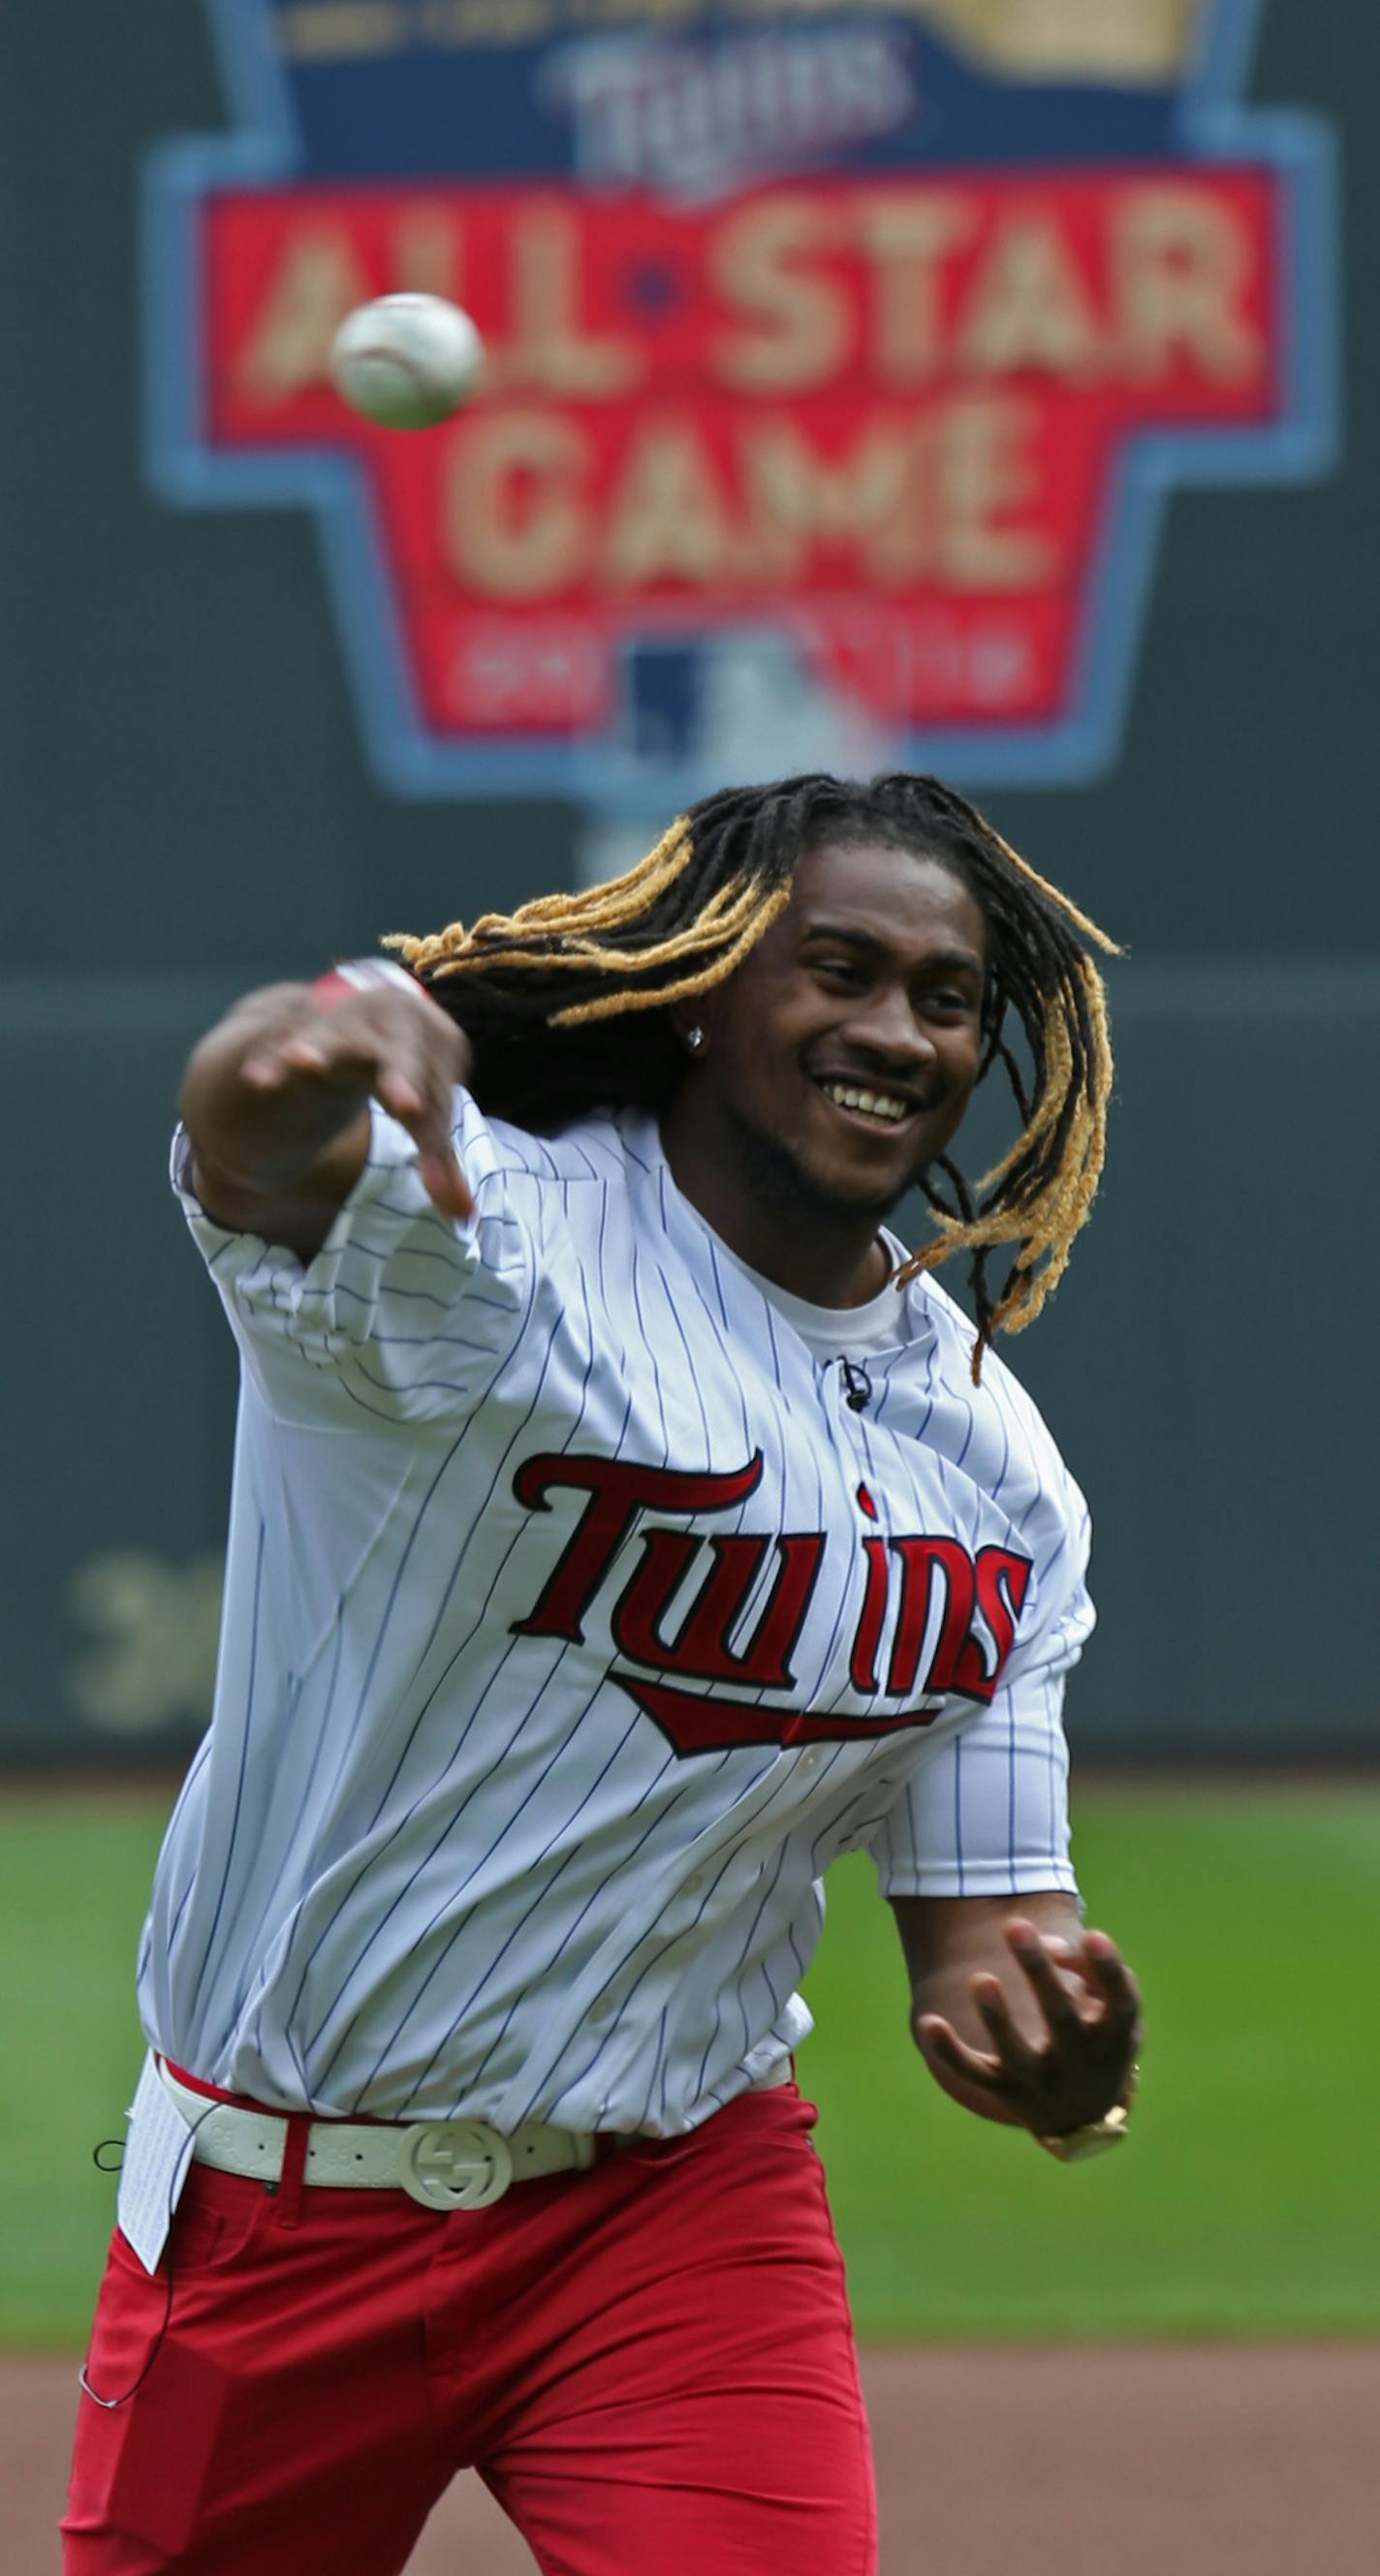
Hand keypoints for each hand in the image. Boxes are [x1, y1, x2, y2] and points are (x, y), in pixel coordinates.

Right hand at [184, 978, 474, 1231]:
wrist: (347, 1018)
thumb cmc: (395, 1072)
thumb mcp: (420, 1112)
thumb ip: (438, 1161)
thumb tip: (466, 1216)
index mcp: (435, 1037)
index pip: (439, 1092)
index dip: (434, 1130)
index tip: (429, 1167)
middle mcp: (393, 1016)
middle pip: (402, 1052)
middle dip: (403, 1076)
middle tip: (407, 1106)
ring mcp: (344, 1016)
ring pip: (335, 1037)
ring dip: (318, 1049)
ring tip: (302, 1063)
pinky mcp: (298, 1023)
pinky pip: (283, 1042)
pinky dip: (271, 1062)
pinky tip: (260, 1082)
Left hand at [915, 1919, 1140, 2137]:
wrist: (1081, 2114)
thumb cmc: (1098, 2037)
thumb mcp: (1109, 2009)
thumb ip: (1088, 1968)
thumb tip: (1046, 1943)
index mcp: (1114, 2040)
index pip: (1119, 2006)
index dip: (1108, 1972)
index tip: (1094, 1934)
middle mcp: (1079, 2064)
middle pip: (1060, 2018)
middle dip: (1039, 1972)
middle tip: (1015, 1924)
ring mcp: (1040, 2082)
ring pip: (1015, 2053)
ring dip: (996, 2018)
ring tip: (981, 1978)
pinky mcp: (1005, 2090)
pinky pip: (974, 2073)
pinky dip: (949, 2052)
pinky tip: (928, 2021)